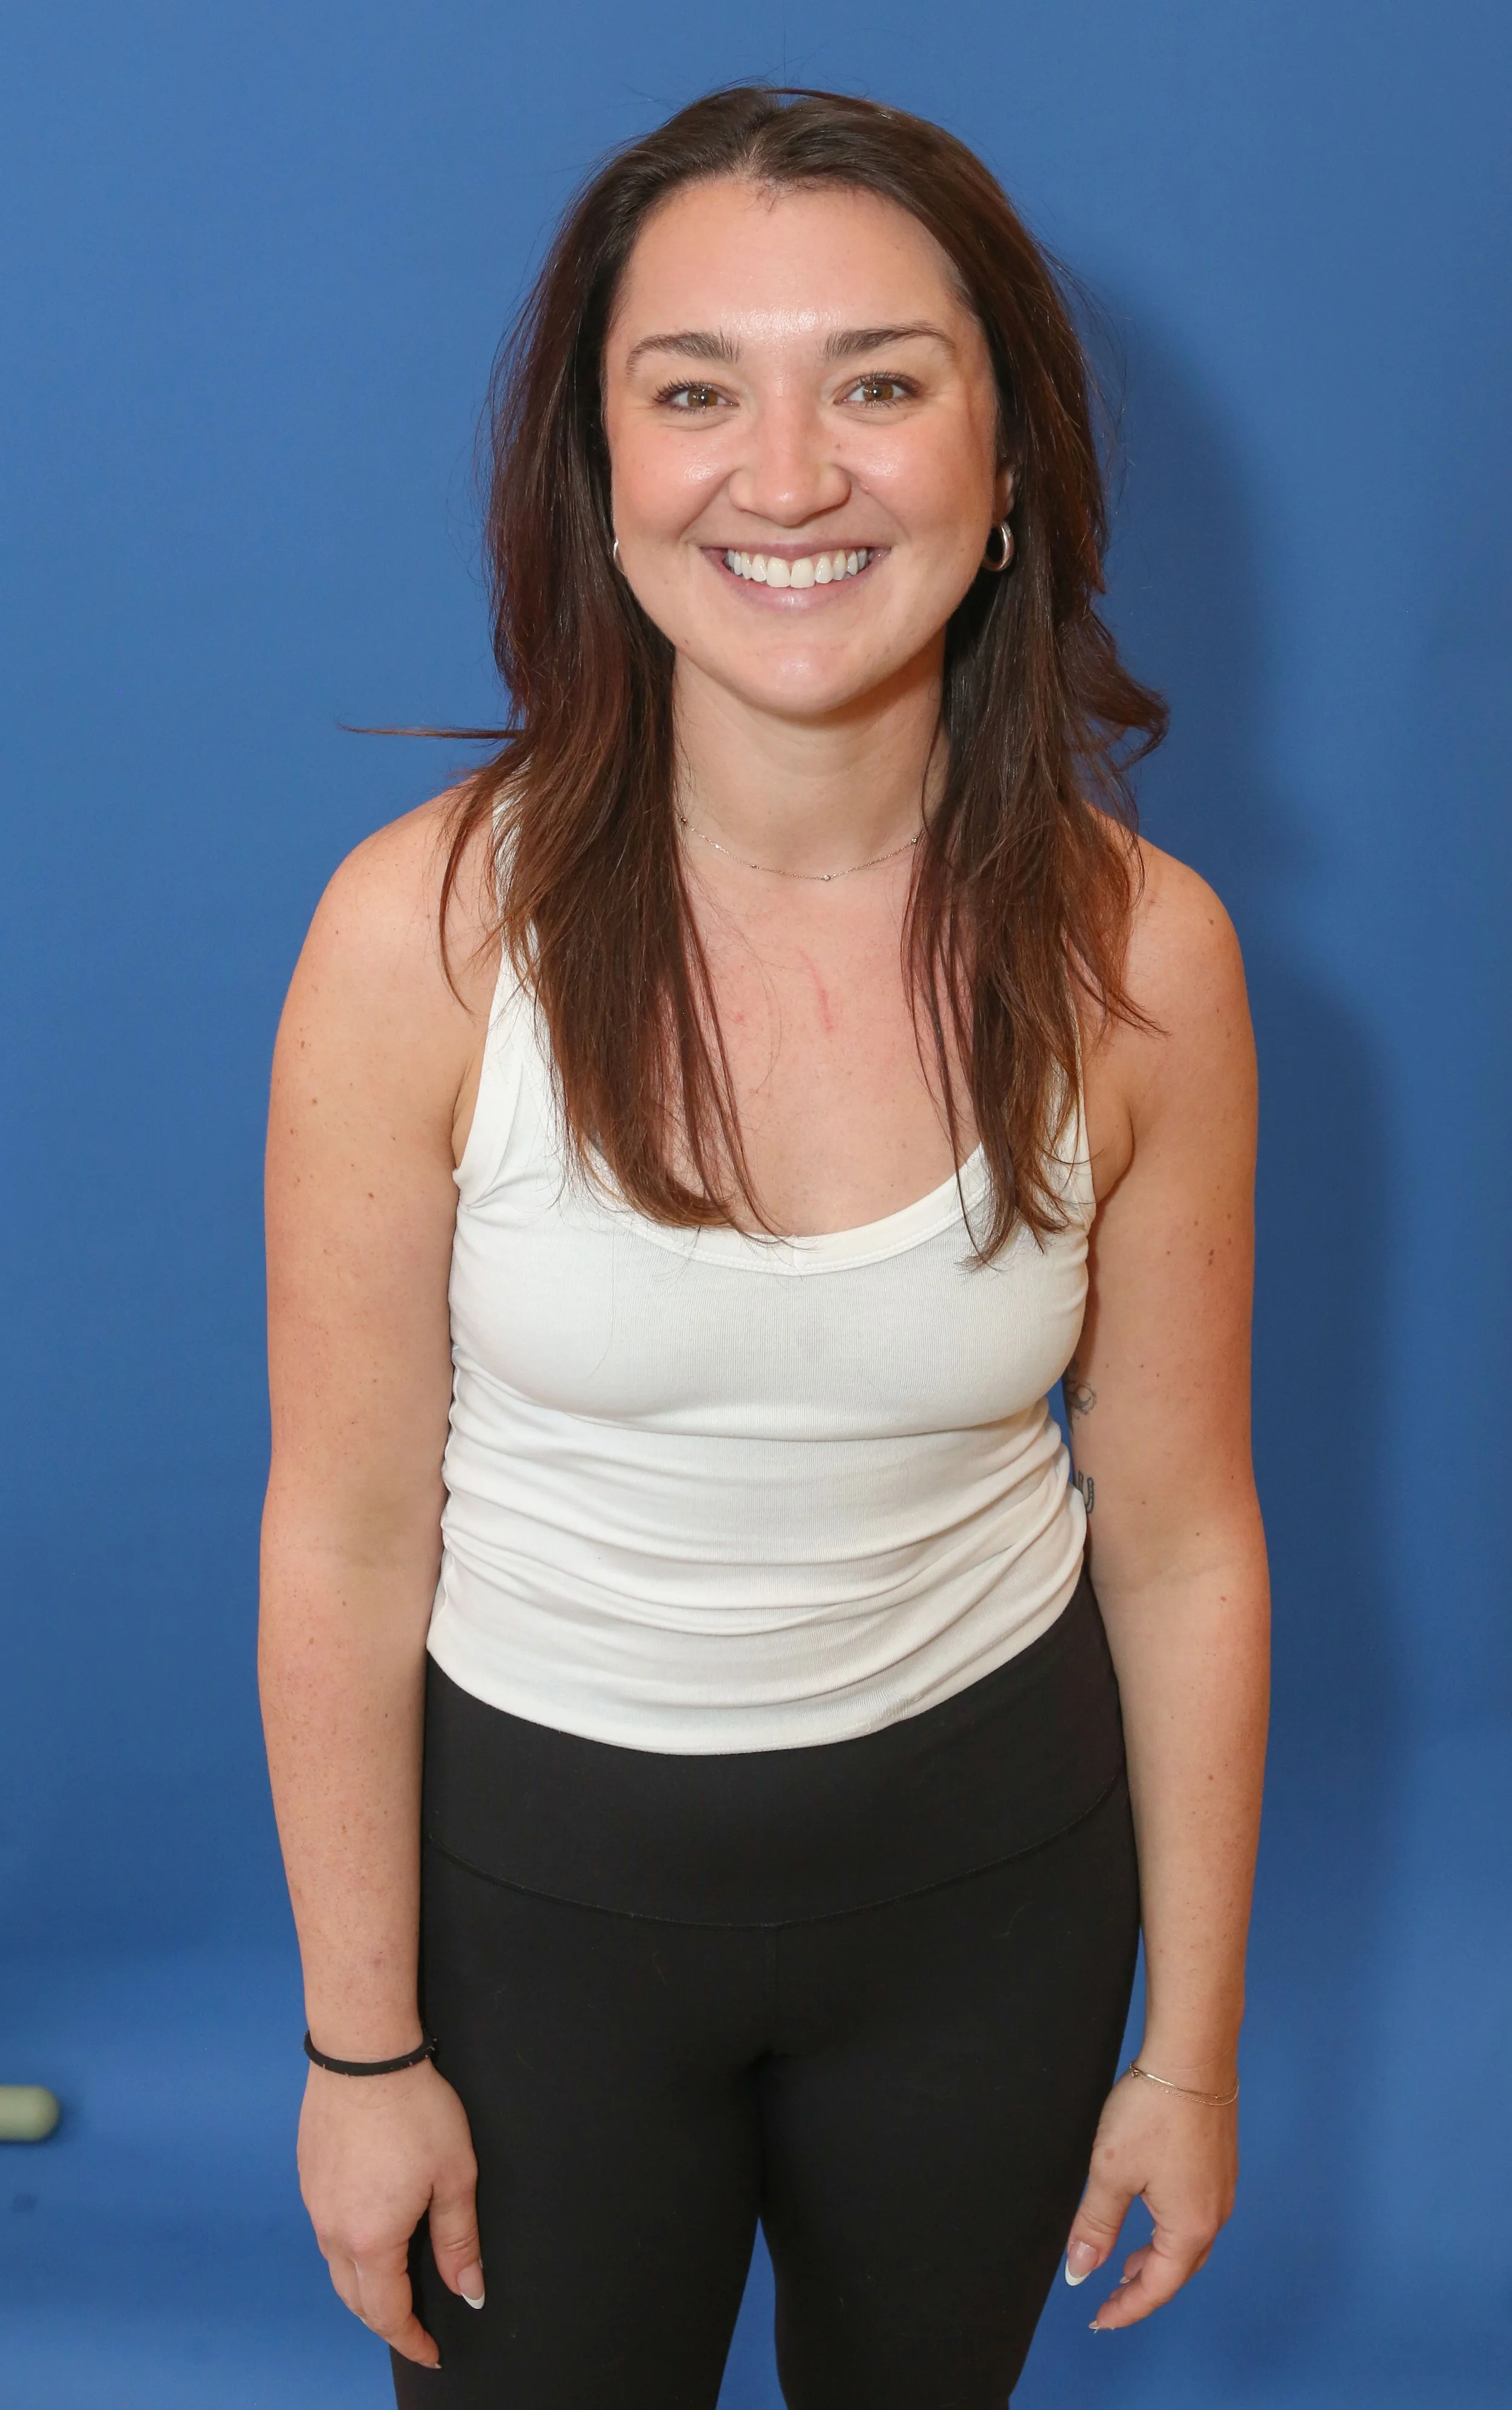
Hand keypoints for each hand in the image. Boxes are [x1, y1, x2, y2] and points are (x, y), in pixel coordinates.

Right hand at [297, 2056, 482, 2366]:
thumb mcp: (454, 2175)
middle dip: (386, 2321)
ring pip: (336, 2267)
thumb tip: (469, 2292)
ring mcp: (314, 2203)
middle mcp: (332, 2230)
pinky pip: (326, 2231)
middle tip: (414, 2327)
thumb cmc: (414, 2108)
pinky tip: (369, 2234)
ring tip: (395, 2287)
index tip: (430, 2353)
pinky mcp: (308, 2176)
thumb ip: (459, 2240)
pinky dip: (348, 2250)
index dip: (411, 2340)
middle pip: (355, 2299)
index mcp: (370, 2240)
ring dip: (364, 2287)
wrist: (363, 2052)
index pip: (388, 2314)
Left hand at [1063, 2065, 1237, 2329]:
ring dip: (1157, 2260)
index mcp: (1189, 2226)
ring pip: (1188, 2243)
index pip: (1157, 2286)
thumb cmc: (1153, 2111)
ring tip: (1126, 2264)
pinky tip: (1151, 2217)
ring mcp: (1221, 2189)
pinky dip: (1169, 2232)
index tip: (1099, 2319)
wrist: (1192, 2055)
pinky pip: (1195, 2216)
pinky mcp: (1219, 2164)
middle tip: (1110, 2299)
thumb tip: (1080, 2270)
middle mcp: (1214, 2214)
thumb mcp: (1111, 2170)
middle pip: (1178, 2270)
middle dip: (1143, 2288)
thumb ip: (1096, 2225)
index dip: (1126, 2307)